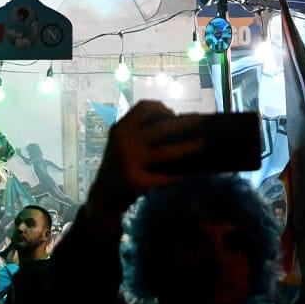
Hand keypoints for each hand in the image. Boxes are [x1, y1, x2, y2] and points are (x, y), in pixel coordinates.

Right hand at [87, 101, 203, 210]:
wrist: (102, 197)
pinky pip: (164, 177)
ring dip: (187, 147)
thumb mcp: (120, 143)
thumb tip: (174, 123)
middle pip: (161, 127)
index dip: (161, 107)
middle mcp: (125, 142)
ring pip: (167, 152)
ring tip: (202, 144)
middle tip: (199, 120)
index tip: (172, 114)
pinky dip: (175, 176)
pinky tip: (182, 175)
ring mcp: (131, 162)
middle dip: (184, 123)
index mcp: (120, 129)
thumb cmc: (117, 166)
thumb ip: (137, 132)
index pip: (143, 107)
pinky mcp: (137, 181)